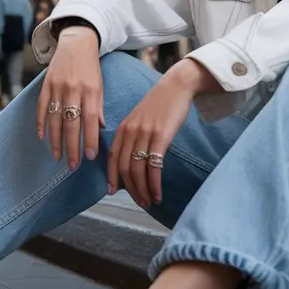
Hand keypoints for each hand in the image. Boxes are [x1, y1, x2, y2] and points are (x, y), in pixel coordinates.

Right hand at [36, 26, 102, 169]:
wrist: (76, 42)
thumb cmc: (91, 68)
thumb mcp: (100, 86)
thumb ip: (98, 107)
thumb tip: (99, 130)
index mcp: (90, 90)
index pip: (90, 120)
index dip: (89, 139)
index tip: (89, 157)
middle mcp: (73, 89)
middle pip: (71, 124)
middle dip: (72, 147)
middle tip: (73, 166)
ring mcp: (57, 87)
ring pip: (54, 120)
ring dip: (55, 141)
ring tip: (58, 157)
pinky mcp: (45, 85)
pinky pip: (41, 108)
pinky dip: (41, 124)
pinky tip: (42, 138)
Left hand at [108, 58, 220, 207]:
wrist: (177, 86)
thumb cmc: (160, 105)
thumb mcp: (139, 118)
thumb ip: (132, 136)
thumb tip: (131, 159)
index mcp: (123, 128)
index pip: (113, 157)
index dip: (112, 176)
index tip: (112, 191)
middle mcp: (130, 132)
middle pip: (125, 168)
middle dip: (131, 189)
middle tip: (140, 202)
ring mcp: (145, 134)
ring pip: (138, 170)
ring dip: (142, 190)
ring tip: (149, 202)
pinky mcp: (161, 137)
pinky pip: (154, 166)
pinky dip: (154, 184)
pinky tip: (158, 193)